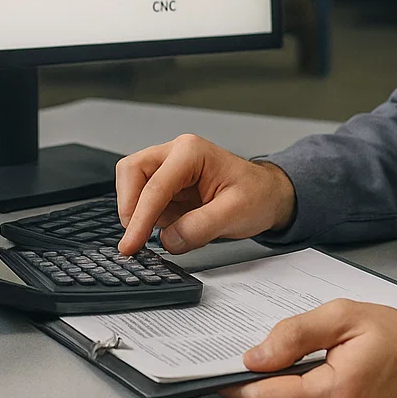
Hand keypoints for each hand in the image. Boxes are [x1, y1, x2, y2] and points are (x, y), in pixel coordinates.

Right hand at [114, 134, 295, 254]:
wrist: (267, 196)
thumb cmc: (257, 195)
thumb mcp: (235, 213)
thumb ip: (200, 227)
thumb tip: (167, 240)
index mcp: (191, 152)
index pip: (155, 186)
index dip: (139, 218)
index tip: (131, 244)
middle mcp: (175, 154)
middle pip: (131, 172)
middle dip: (129, 207)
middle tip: (135, 239)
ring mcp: (168, 169)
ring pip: (132, 185)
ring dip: (137, 213)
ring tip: (158, 234)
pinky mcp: (167, 186)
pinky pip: (144, 200)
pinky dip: (147, 219)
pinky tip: (169, 229)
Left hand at [223, 299, 396, 397]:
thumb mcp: (348, 317)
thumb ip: (297, 333)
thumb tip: (257, 354)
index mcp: (333, 396)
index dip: (236, 382)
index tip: (222, 364)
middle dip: (264, 381)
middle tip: (273, 350)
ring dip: (286, 390)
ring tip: (311, 359)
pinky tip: (322, 375)